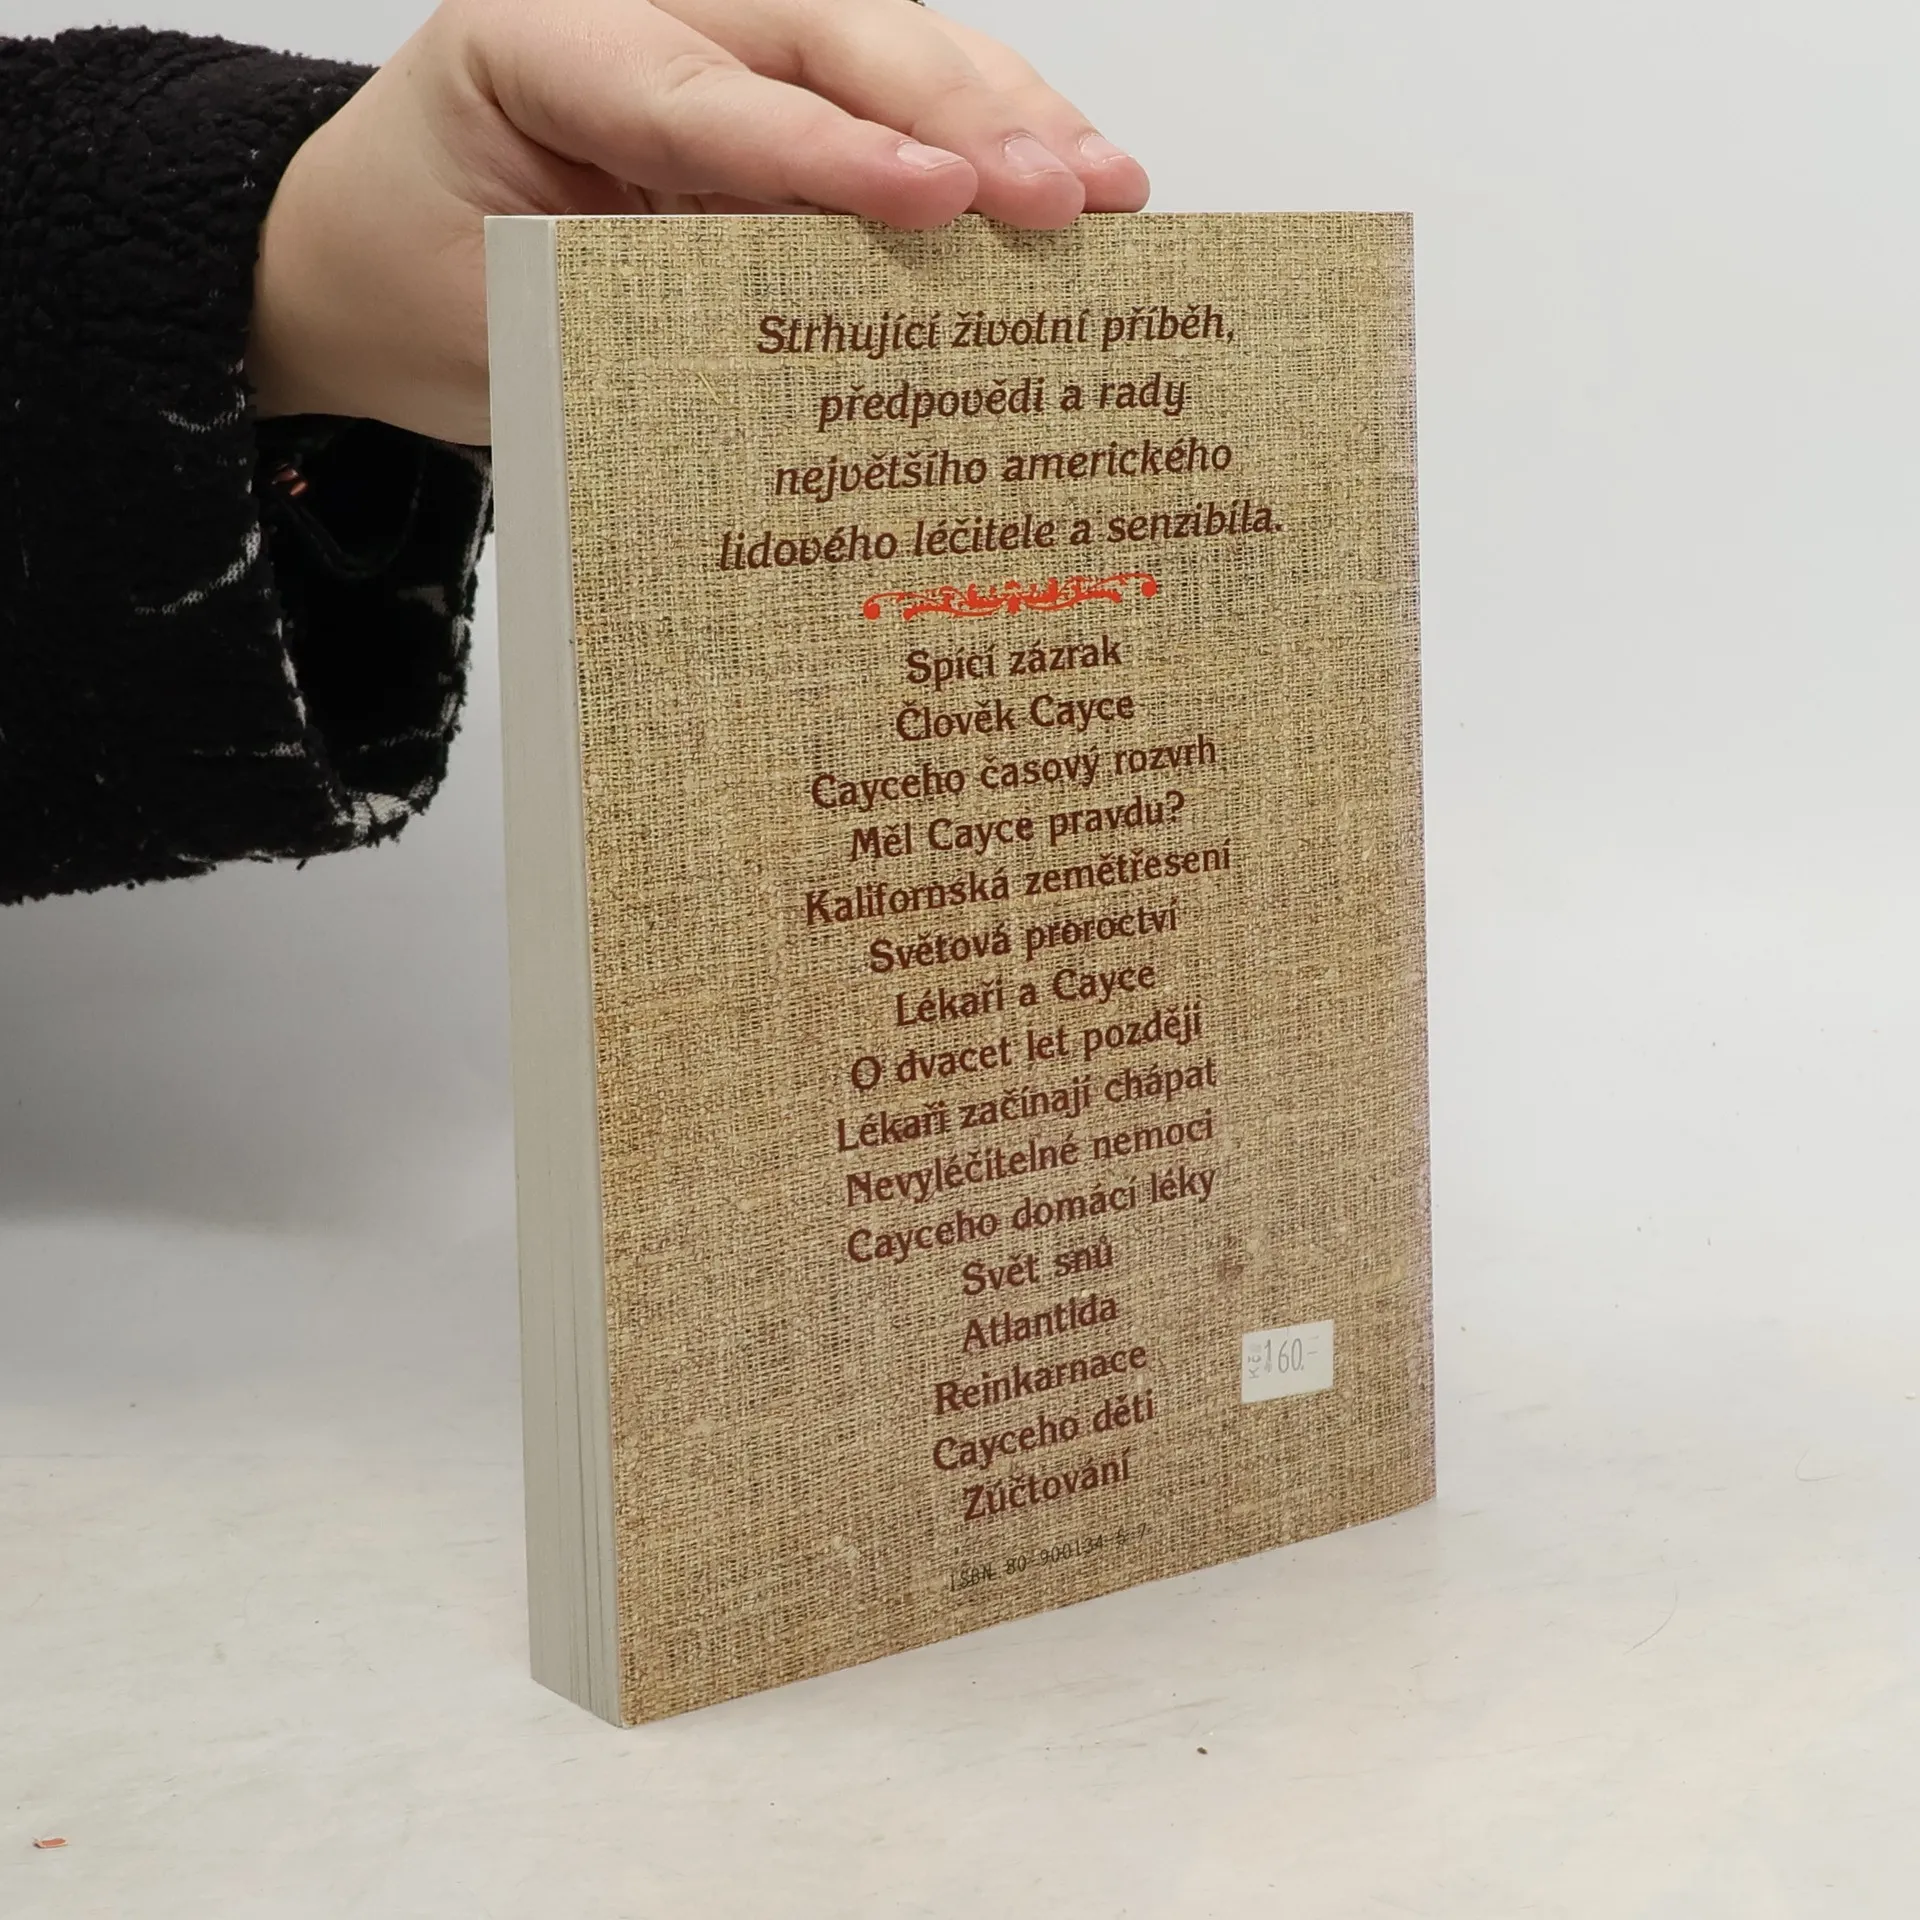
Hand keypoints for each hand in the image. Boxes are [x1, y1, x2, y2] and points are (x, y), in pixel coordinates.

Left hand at [247, 0, 1150, 443]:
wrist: (366, 258)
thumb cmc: (416, 280)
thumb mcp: (492, 325)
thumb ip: (637, 315)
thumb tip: (817, 358)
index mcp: (538, 38)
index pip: (704, 94)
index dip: (833, 151)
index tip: (942, 199)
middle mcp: (638, 4)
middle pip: (825, 34)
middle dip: (958, 116)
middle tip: (1064, 198)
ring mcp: (711, 32)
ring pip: (881, 44)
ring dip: (1004, 115)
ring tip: (1107, 189)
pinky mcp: (763, 87)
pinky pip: (885, 96)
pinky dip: (981, 135)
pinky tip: (1067, 172)